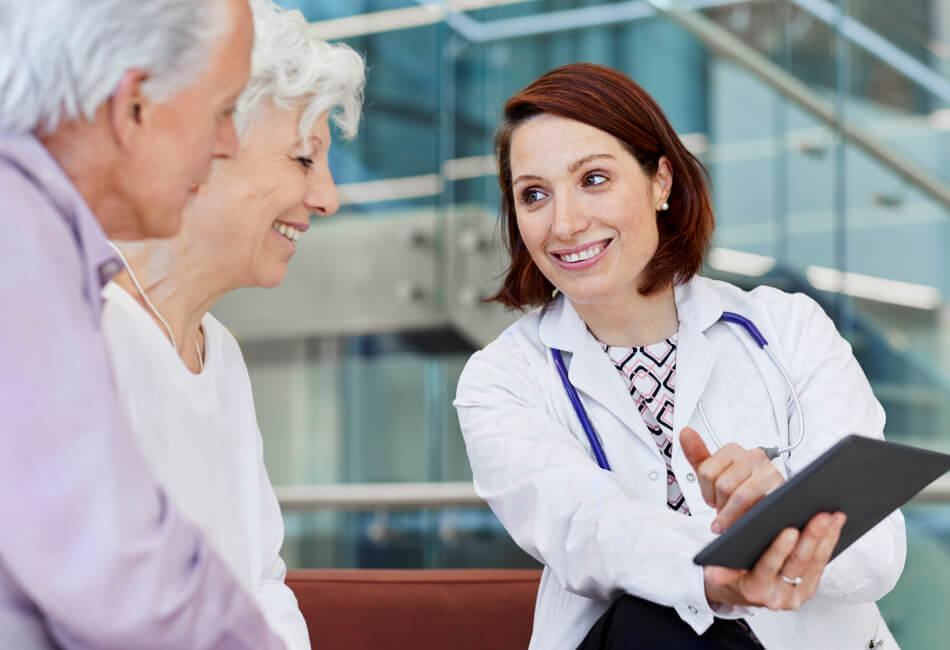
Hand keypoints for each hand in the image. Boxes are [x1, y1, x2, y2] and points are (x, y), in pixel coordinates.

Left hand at [680, 427, 783, 532]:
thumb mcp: (714, 473)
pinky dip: (746, 517)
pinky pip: (757, 504)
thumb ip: (697, 455)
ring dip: (732, 515)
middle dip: (721, 505)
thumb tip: (685, 433)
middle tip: (725, 510)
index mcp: (733, 450)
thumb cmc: (739, 488)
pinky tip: (744, 521)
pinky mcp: (780, 489)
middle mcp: (753, 456)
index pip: (706, 472)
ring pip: (738, 496)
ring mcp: (769, 471)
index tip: (713, 499)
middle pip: (722, 485)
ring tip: (732, 519)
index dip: (707, 492)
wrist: (769, 504)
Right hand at [703, 511, 846, 609]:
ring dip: (826, 537)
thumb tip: (717, 564)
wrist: (738, 593)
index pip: (769, 567)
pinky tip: (836, 524)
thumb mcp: (718, 570)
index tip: (790, 530)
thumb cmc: (728, 573)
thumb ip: (719, 567)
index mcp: (754, 589)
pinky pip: (821, 563)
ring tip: (832, 515)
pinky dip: (830, 542)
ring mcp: (796, 594)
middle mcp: (778, 596)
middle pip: (798, 564)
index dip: (780, 549)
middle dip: (811, 538)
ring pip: (814, 563)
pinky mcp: (808, 587)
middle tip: (821, 516)